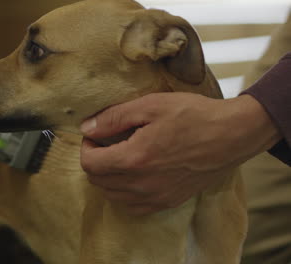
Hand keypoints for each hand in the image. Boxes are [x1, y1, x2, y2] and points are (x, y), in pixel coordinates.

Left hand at [80, 92, 280, 214]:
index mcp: (134, 159)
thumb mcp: (149, 106)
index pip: (89, 164)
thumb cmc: (192, 115)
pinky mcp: (167, 202)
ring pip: (112, 195)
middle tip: (105, 143)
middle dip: (94, 161)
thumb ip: (113, 118)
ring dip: (107, 177)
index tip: (95, 135)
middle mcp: (142, 184)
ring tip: (118, 157)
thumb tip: (86, 128)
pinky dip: (124, 193)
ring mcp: (155, 197)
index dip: (86, 147)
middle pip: (98, 181)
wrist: (231, 135)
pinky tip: (132, 176)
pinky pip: (132, 207)